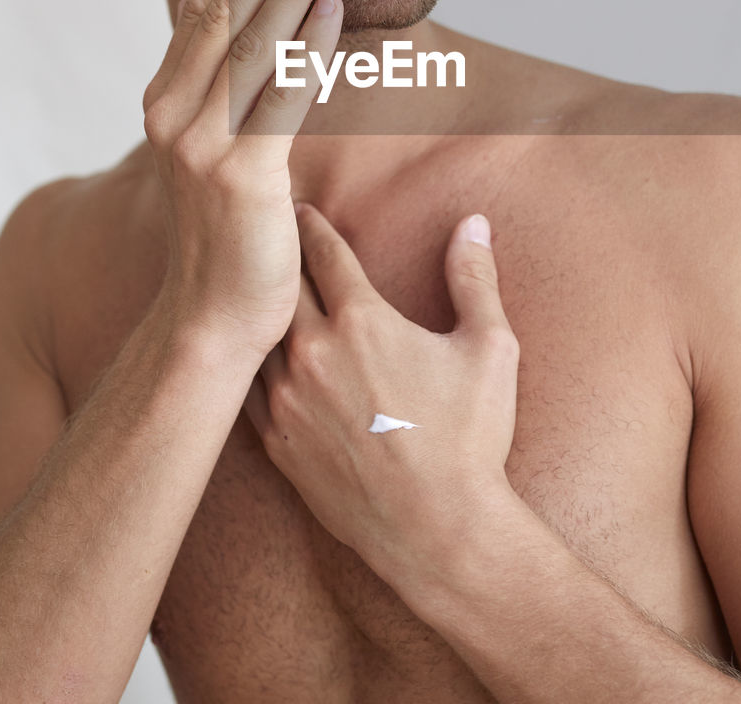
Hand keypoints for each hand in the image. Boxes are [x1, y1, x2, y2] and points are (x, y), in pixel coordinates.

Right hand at [142, 0, 342, 354]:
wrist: (214, 314)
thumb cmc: (224, 233)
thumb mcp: (211, 154)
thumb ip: (223, 101)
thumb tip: (262, 49)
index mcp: (163, 105)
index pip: (197, 16)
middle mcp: (172, 117)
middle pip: (220, 18)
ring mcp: (201, 145)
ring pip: (249, 45)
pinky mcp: (241, 174)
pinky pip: (281, 94)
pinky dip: (307, 46)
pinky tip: (331, 10)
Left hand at [244, 203, 519, 578]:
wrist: (439, 530)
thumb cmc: (470, 438)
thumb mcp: (489, 348)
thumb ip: (474, 278)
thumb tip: (473, 223)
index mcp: (362, 322)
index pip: (323, 253)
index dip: (311, 226)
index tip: (300, 209)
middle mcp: (313, 353)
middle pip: (280, 287)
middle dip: (278, 258)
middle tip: (270, 236)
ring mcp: (289, 401)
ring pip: (259, 337)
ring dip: (261, 312)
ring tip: (257, 293)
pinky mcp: (278, 444)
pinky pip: (251, 390)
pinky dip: (252, 365)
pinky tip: (255, 357)